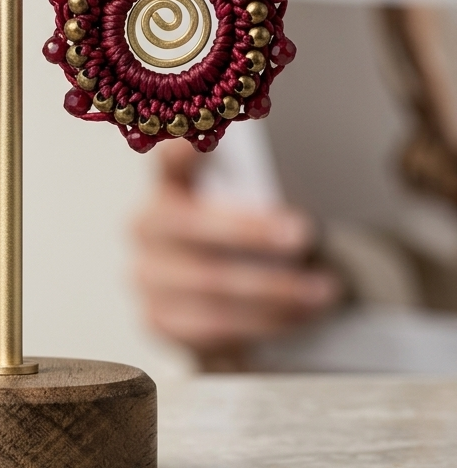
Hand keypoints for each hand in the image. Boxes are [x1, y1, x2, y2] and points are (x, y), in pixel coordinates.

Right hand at [131, 140, 341, 359]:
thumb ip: (256, 195)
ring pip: (210, 283)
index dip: (181, 149)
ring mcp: (146, 274)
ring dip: (274, 288)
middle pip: (193, 226)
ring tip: (321, 290)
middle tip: (303, 235)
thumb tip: (294, 198)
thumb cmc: (239, 251)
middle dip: (252, 232)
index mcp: (168, 185)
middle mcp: (147, 225)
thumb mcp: (245, 214)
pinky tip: (296, 316)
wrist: (214, 313)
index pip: (168, 159)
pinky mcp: (157, 319)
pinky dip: (262, 322)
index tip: (199, 140)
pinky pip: (213, 326)